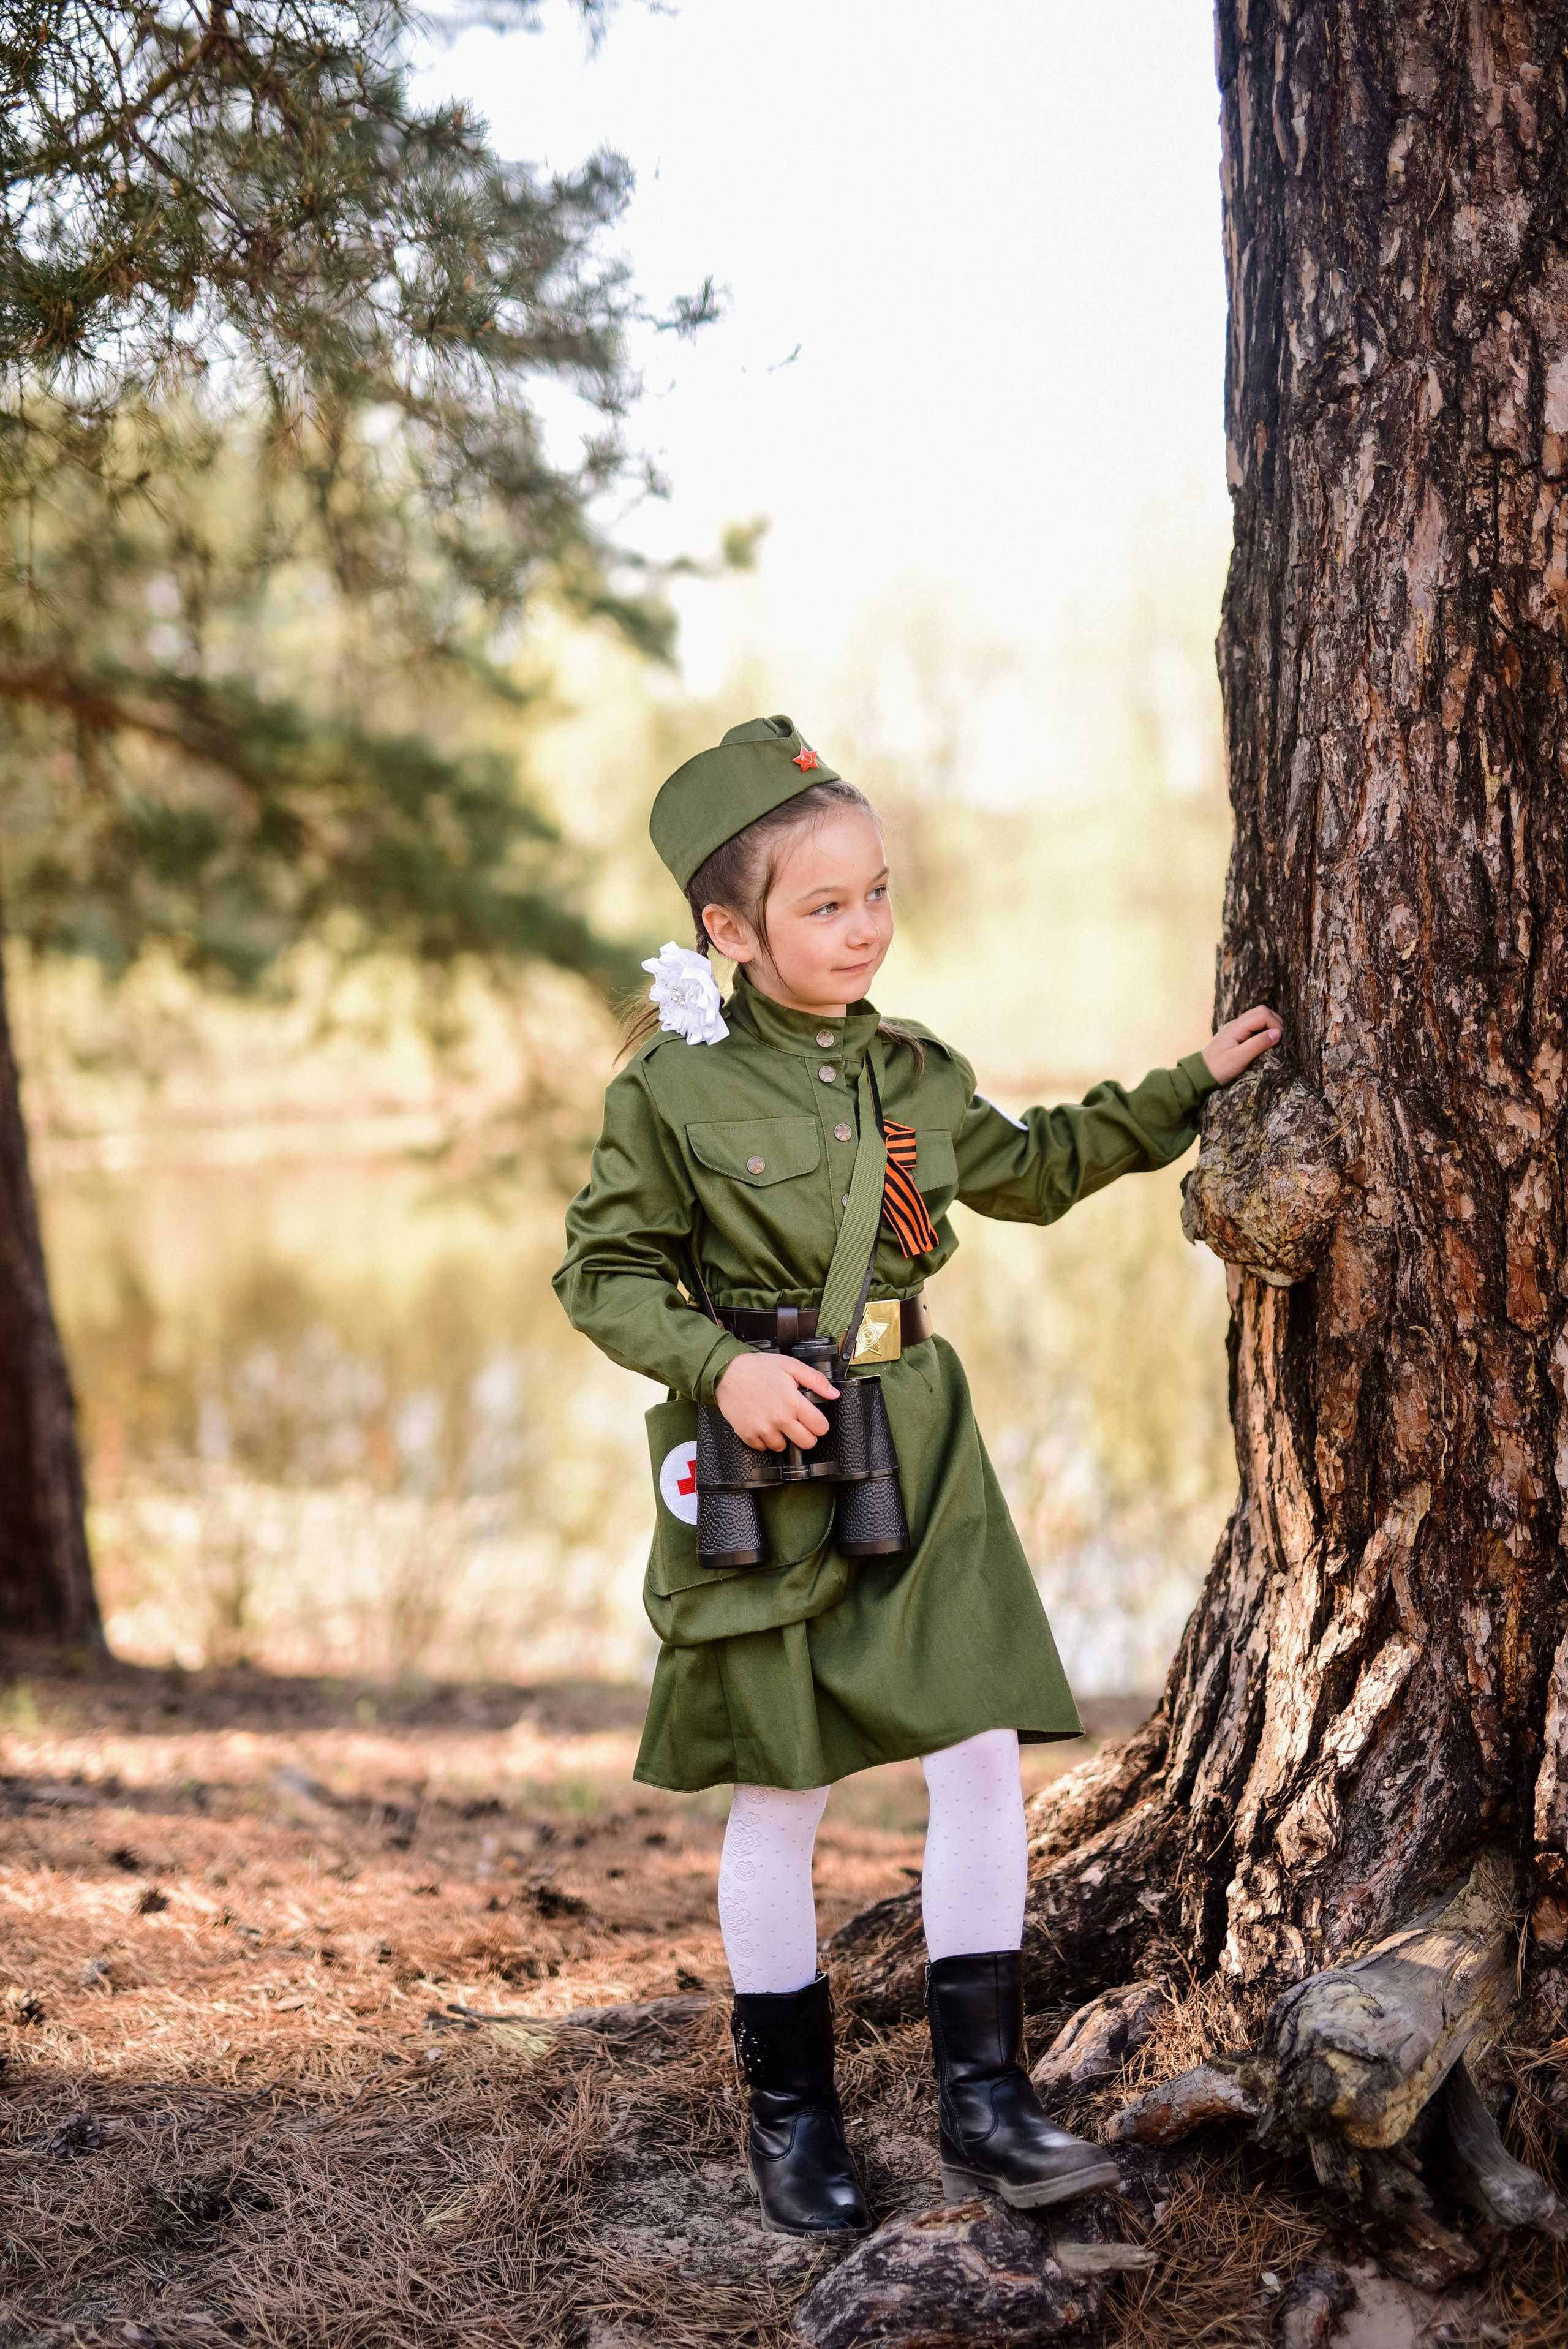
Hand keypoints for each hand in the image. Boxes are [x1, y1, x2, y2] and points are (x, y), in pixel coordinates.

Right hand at [715, 1349, 838, 1451]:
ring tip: (776, 1420)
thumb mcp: (790, 1366)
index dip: (820, 1424)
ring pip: (783, 1447)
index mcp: (793, 1402)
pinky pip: (763, 1447)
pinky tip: (762, 1423)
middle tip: (798, 1423)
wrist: (726, 1372)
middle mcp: (779, 1419)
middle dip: (806, 1434)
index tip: (814, 1419)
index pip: (820, 1427)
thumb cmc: (758, 1368)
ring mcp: (762, 1429)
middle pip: (806, 1443)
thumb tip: (834, 1394)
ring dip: (783, 1436)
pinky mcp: (748, 1435)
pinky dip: (764, 1439)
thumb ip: (815, 1380)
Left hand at [1202, 1005, 1282, 1084]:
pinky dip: (1264, 1031)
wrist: (1200, 1074)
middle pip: (1262, 1012)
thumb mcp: (1238, 1059)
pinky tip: (1266, 1044)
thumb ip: (1257, 1044)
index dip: (1276, 1025)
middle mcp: (1237, 1024)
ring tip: (1275, 1042)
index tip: (1280, 1041)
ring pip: (1259, 1018)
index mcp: (1236, 1027)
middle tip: (1280, 1041)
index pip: (1263, 1014)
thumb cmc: (1218, 1068)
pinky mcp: (1238, 1035)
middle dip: (1275, 1023)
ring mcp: (1237, 1028)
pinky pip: (1255, 1027)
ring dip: (1270, 1027)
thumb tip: (1278, 1033)